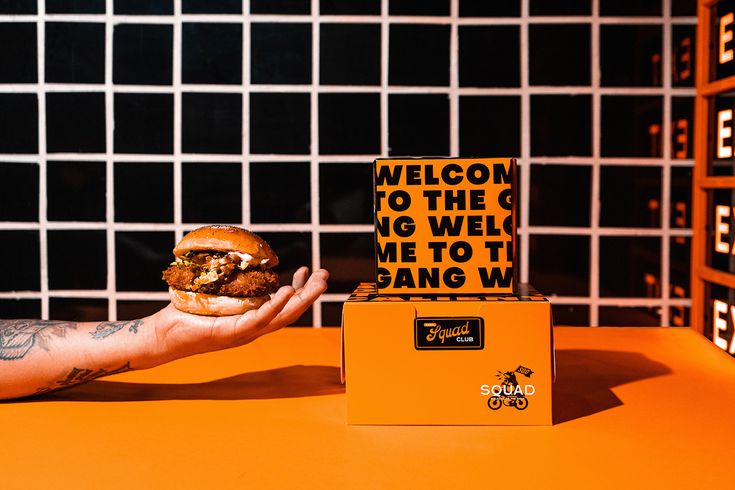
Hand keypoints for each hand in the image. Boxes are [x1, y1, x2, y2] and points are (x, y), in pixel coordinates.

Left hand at [143, 267, 328, 367]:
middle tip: (325, 275)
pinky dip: (275, 306)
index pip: (282, 307)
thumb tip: (229, 255)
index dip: (298, 290)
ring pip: (281, 317)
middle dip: (310, 294)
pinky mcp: (231, 334)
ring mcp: (244, 333)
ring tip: (315, 282)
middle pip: (290, 313)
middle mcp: (252, 329)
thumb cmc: (183, 315)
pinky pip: (259, 320)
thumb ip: (226, 282)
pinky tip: (286, 292)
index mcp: (250, 321)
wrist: (161, 337)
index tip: (306, 271)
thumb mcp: (211, 295)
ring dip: (301, 299)